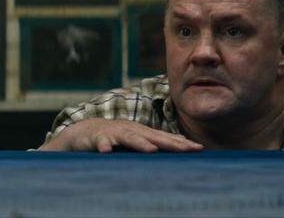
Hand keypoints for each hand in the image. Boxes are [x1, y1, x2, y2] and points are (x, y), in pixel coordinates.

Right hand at [38, 118, 202, 152]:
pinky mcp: (98, 138)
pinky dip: (104, 147)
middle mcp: (131, 130)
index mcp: (142, 132)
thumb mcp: (136, 141)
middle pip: (153, 136)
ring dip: (140, 143)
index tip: (199, 150)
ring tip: (152, 150)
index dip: (181, 143)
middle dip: (170, 143)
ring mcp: (115, 133)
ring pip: (129, 138)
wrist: (84, 132)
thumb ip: (154, 146)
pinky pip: (101, 143)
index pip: (165, 137)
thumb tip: (180, 151)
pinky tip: (106, 152)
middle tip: (187, 149)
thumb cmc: (114, 139)